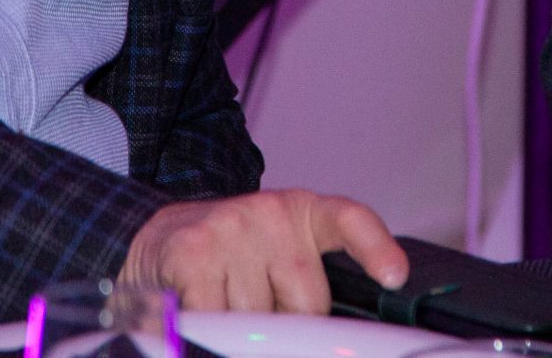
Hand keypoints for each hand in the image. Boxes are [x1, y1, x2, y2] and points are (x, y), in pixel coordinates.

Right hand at [120, 189, 406, 312]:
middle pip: (306, 305)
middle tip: (259, 310)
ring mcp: (231, 229)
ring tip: (222, 303)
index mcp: (302, 212)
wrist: (157, 235)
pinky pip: (214, 321)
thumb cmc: (229, 254)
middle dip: (285, 325)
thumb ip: (305, 285)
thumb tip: (325, 339)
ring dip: (240, 332)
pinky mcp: (194, 253)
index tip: (394, 276)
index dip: (376, 248)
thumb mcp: (276, 253)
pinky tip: (197, 310)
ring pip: (258, 321)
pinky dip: (205, 331)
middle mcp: (271, 214)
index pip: (351, 220)